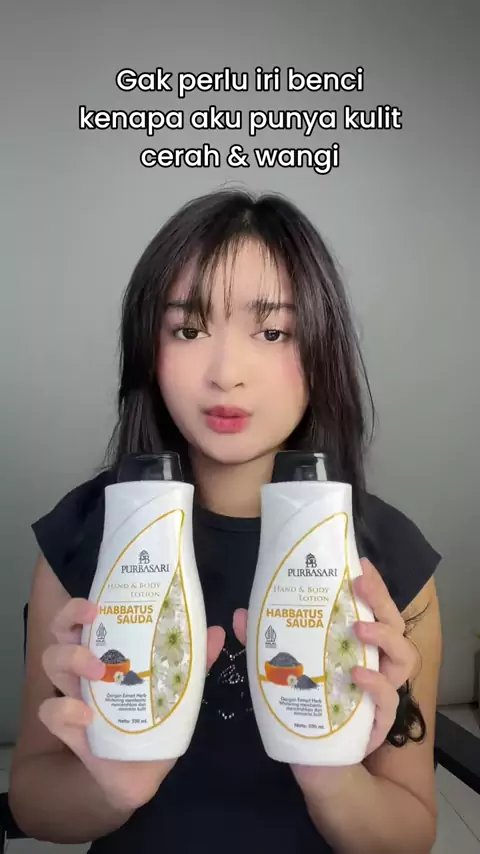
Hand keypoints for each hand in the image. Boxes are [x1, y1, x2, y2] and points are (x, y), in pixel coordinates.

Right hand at [40, 597, 224, 811]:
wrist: (144, 771)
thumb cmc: (156, 720)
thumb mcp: (179, 686)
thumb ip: (195, 660)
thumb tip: (215, 632)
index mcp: (108, 652)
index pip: (85, 618)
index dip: (82, 605)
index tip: (98, 602)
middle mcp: (85, 669)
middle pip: (59, 632)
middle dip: (69, 619)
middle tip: (93, 619)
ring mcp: (73, 696)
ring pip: (51, 663)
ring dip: (72, 659)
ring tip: (99, 671)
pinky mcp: (69, 729)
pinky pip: (51, 713)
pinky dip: (65, 709)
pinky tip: (87, 716)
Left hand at [233, 558, 416, 797]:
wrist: (314, 764)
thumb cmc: (306, 707)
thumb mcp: (282, 670)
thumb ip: (265, 644)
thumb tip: (241, 615)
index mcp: (358, 646)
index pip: (373, 609)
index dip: (373, 586)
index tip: (359, 563)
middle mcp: (376, 664)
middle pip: (393, 625)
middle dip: (381, 600)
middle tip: (360, 583)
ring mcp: (382, 693)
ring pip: (404, 658)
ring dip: (384, 636)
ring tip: (358, 628)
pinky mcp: (379, 722)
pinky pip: (389, 699)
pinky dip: (376, 684)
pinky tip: (356, 674)